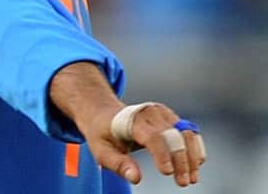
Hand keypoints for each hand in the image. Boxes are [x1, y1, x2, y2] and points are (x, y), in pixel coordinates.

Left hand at [86, 102, 207, 187]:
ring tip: (192, 178)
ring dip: (193, 156)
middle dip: (182, 160)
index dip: (163, 154)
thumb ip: (118, 164)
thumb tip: (136, 178)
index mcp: (132, 119)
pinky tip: (195, 165)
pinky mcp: (172, 118)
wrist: (105, 114)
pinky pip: (189, 133)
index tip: (167, 173)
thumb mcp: (102, 151)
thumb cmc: (103, 135)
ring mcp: (163, 113)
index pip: (153, 136)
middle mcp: (151, 112)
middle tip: (183, 183)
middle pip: (174, 136)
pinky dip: (194, 149)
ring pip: (187, 133)